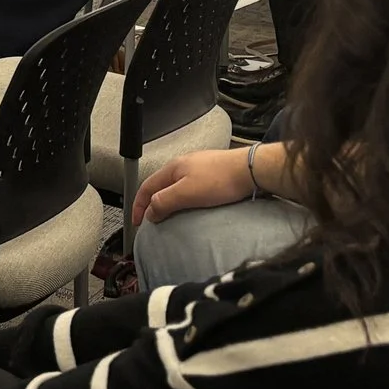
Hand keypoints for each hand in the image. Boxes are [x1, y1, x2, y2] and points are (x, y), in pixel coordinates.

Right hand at [131, 146, 256, 225]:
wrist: (251, 170)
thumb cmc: (221, 179)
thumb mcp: (186, 193)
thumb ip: (164, 201)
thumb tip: (150, 212)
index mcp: (172, 168)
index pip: (146, 187)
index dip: (138, 205)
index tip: (137, 222)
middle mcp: (183, 165)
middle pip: (160, 186)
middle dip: (152, 203)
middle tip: (152, 221)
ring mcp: (198, 168)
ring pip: (175, 187)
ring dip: (168, 202)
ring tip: (170, 217)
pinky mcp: (213, 174)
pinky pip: (190, 189)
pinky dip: (184, 200)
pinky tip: (192, 207)